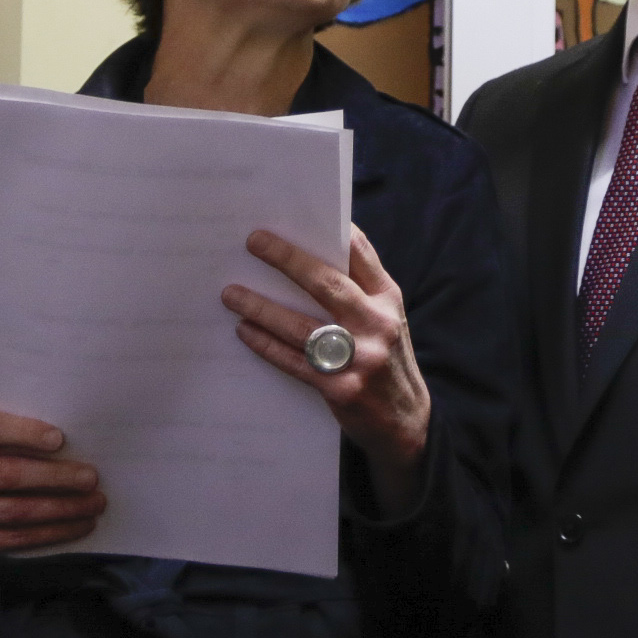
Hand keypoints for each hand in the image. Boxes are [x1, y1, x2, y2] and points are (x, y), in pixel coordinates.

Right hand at [0, 413, 105, 565]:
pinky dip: (53, 532)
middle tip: (90, 478)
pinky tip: (77, 526)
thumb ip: (13, 442)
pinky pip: (16, 538)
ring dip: (62, 508)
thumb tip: (72, 444)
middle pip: (8, 474)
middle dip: (56, 476)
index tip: (60, 439)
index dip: (25, 432)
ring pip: (16, 510)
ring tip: (93, 504)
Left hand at [225, 226, 428, 504]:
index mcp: (389, 300)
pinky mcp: (341, 388)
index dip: (331, 232)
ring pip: (301, 325)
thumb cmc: (387, 360)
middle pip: (327, 284)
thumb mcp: (387, 319)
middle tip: (255, 242)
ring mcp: (360, 358)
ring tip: (231, 293)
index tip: (297, 214)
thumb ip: (360, 289)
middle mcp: (378, 324)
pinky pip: (294, 361)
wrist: (406, 423)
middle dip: (287, 260)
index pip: (361, 255)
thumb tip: (313, 253)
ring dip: (261, 307)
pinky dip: (266, 345)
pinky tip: (244, 331)